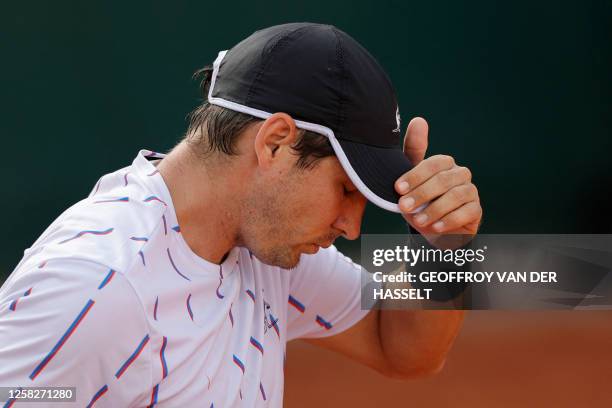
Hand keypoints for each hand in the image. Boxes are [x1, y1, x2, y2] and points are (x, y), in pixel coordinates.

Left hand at [394, 117, 481, 239]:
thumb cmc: (420, 199)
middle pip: (443, 180)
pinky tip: (436, 226)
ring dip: (434, 209)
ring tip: (418, 220)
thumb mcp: (411, 178)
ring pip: (456, 196)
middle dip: (421, 194)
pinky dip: (449, 220)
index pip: (433, 164)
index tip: (398, 188)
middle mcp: (460, 174)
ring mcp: (471, 191)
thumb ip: (414, 150)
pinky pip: (467, 212)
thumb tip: (419, 120)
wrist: (432, 227)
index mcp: (444, 164)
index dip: (415, 176)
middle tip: (404, 206)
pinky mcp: (476, 210)